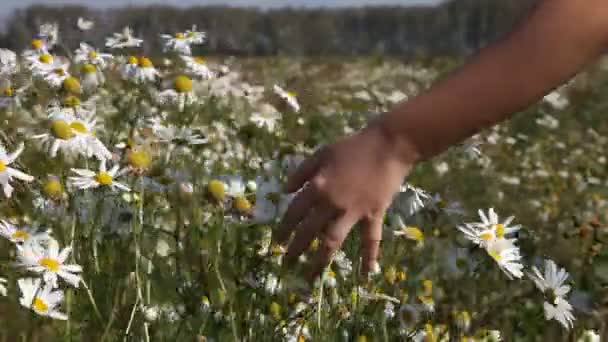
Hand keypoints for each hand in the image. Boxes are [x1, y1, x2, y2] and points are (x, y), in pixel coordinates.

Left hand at [275, 117, 416, 280]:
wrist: (388, 145)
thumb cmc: (353, 146)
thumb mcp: (322, 153)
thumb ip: (301, 172)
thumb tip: (284, 190)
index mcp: (317, 185)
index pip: (294, 212)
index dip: (284, 228)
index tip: (276, 242)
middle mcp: (331, 202)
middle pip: (308, 232)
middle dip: (295, 250)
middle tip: (285, 264)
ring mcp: (353, 211)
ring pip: (332, 241)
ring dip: (320, 261)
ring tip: (310, 276)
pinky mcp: (373, 214)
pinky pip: (370, 239)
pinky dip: (369, 257)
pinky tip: (365, 274)